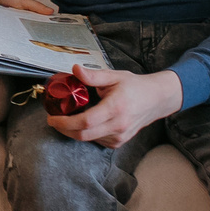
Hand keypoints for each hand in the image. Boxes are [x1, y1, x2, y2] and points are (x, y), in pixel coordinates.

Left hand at [46, 66, 182, 146]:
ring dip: (74, 131)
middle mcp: (118, 125)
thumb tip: (75, 69)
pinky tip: (84, 124)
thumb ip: (93, 76)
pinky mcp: (120, 141)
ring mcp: (120, 136)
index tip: (52, 118)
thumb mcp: (114, 76)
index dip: (65, 122)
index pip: (85, 121)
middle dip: (64, 129)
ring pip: (89, 139)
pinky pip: (98, 141)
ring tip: (67, 119)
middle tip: (53, 120)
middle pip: (84, 135)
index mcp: (115, 108)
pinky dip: (87, 134)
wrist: (157, 99)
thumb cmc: (136, 86)